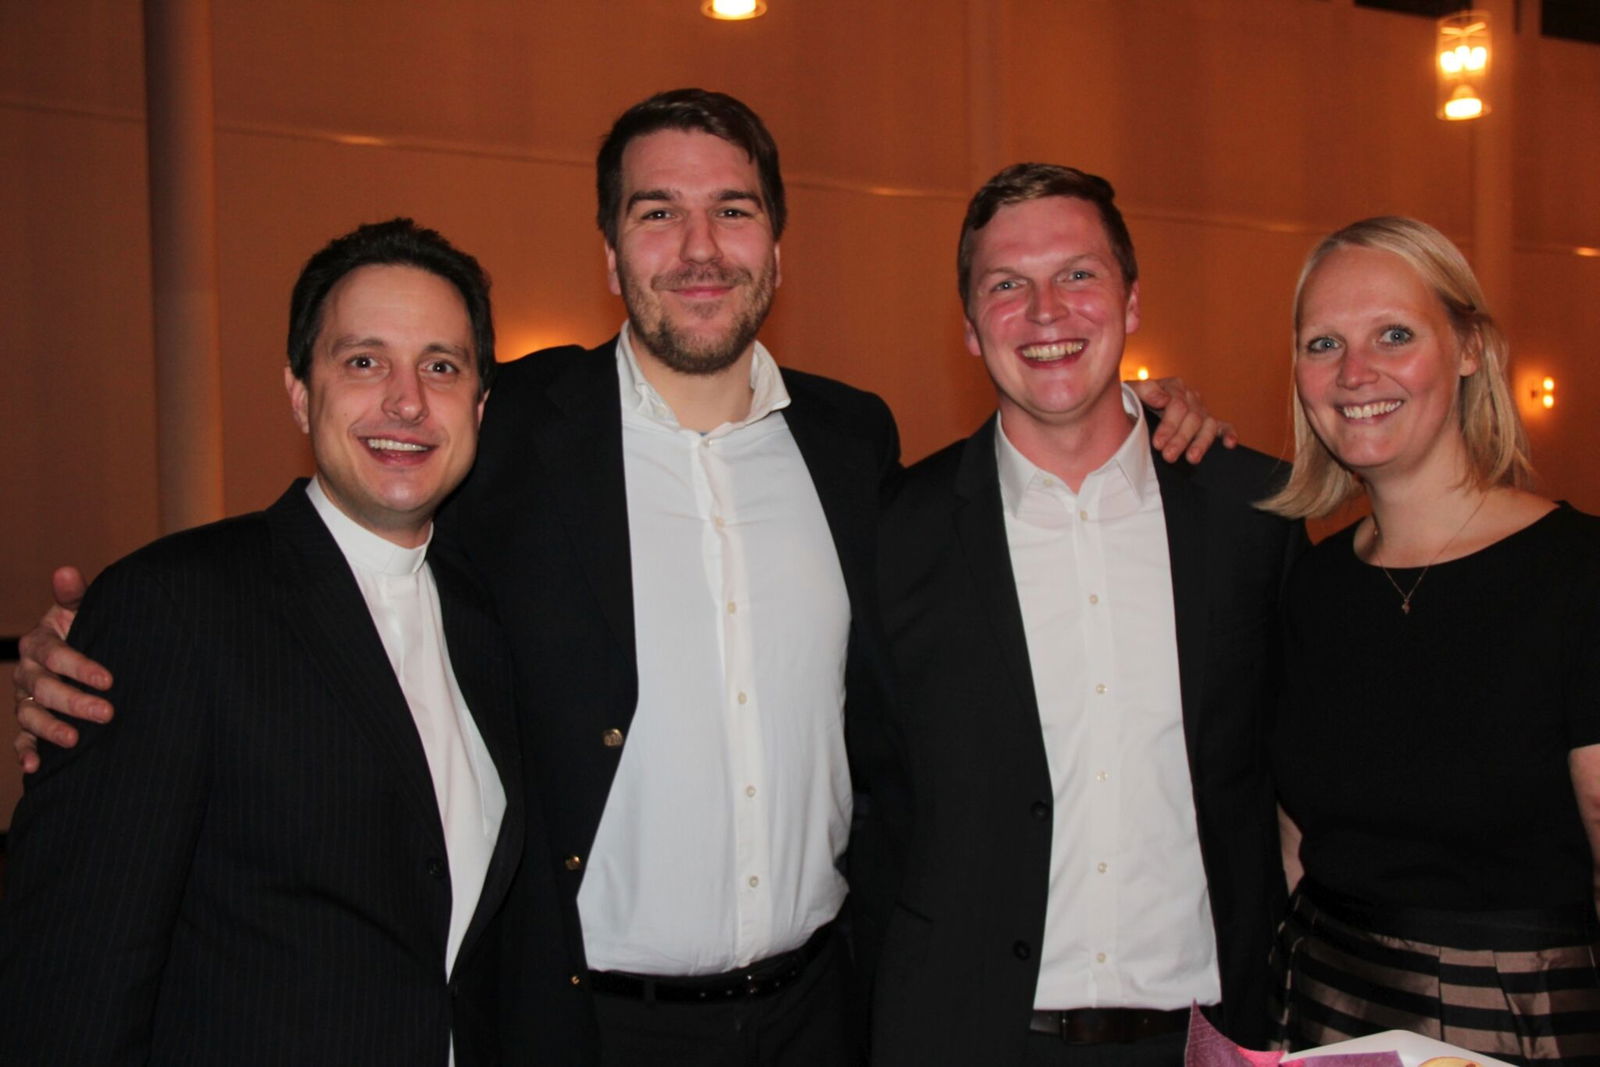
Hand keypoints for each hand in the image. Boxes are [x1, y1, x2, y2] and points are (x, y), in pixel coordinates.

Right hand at [14, 566, 112, 772]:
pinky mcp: (30, 721)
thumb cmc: (89, 627)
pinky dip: (25, 754)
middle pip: (44, 688)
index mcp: (39, 642)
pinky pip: (21, 740)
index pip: (55, 655)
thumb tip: (66, 571)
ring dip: (51, 729)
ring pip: (31, 715)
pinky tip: (35, 768)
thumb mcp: (84, 610)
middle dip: (74, 701)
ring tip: (75, 740)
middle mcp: (27, 671)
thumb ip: (75, 595)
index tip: (108, 679)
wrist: (88, 652)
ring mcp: (26, 698)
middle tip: (107, 712)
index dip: (80, 667)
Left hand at [1129, 376, 1238, 463]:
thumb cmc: (1131, 401)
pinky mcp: (1209, 423)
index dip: (1168, 425)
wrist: (1132, 408)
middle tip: (1168, 456)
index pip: (1177, 405)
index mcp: (1173, 387)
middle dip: (1180, 439)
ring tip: (1192, 459)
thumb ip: (1145, 390)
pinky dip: (1229, 434)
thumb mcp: (1131, 392)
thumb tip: (1163, 400)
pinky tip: (1229, 444)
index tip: (1157, 443)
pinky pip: (1223, 427)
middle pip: (1192, 417)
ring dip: (1201, 443)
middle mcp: (1191, 397)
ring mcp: (1201, 410)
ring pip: (1208, 425)